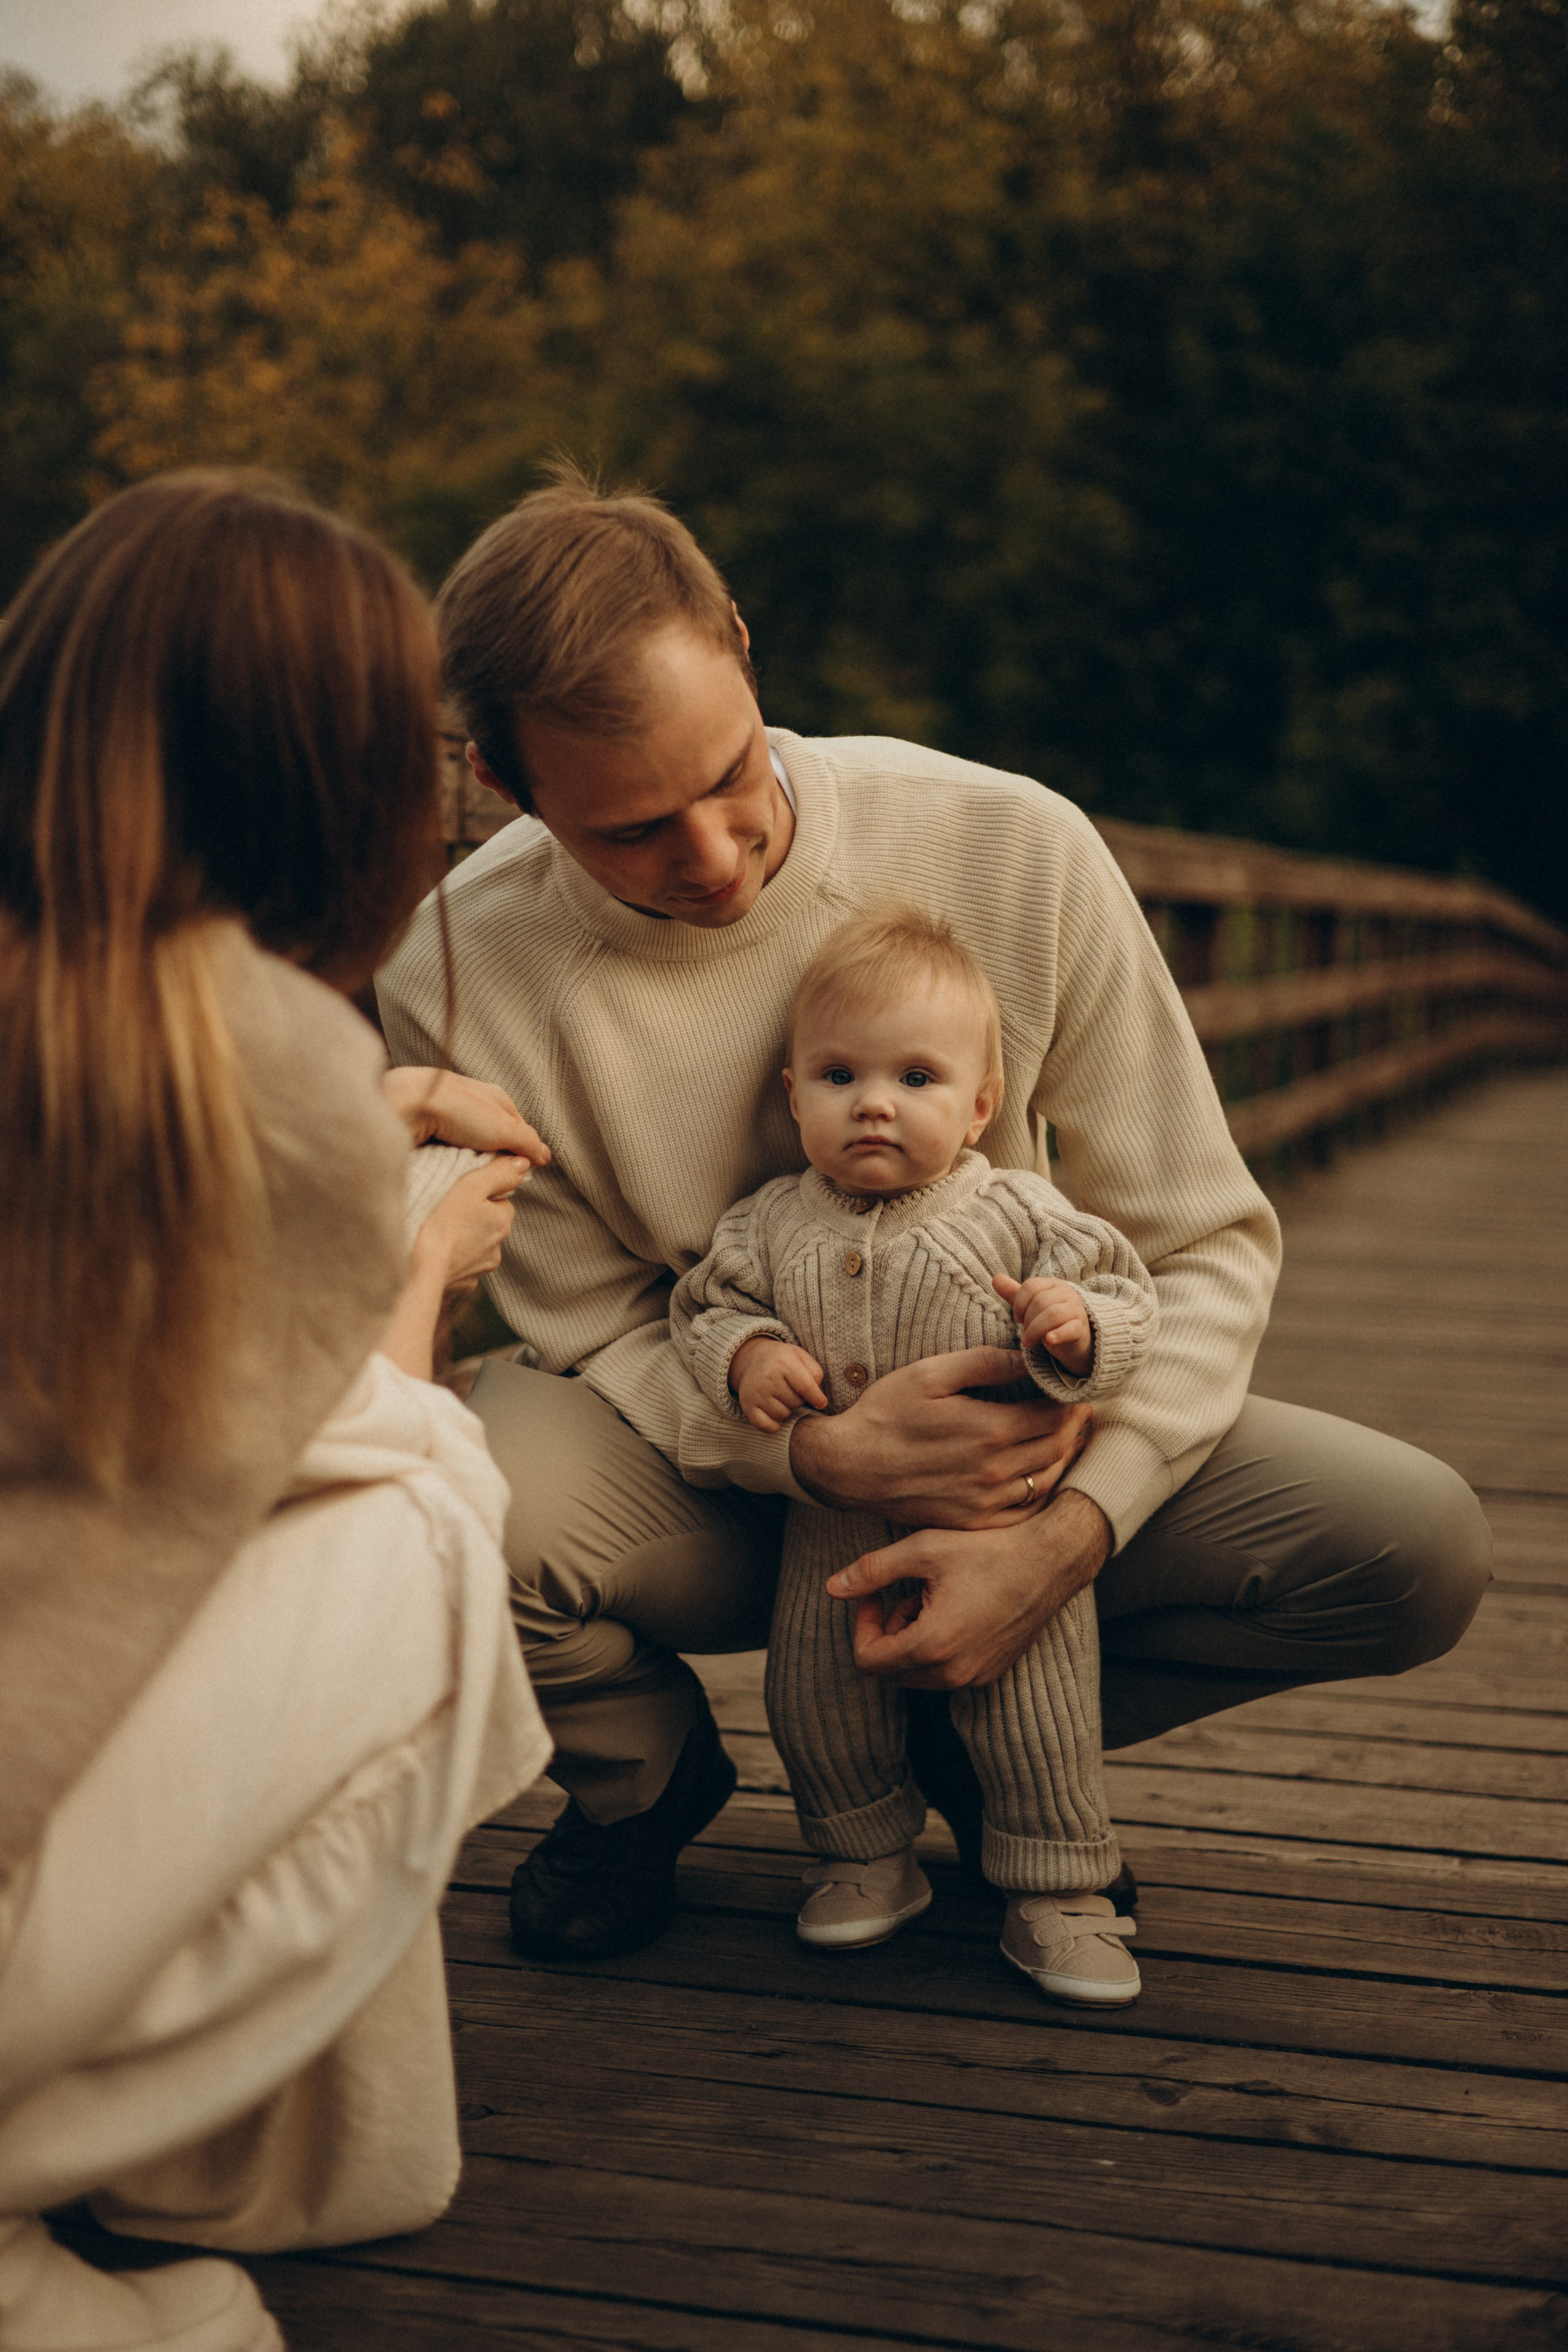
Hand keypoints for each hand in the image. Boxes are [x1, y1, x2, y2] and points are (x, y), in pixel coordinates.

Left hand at [384, 1066, 549, 1166]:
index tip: (518, 1172)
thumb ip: (527, 1142)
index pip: (520, 1130)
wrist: (409, 1105)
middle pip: (495, 1139)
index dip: (522, 1152)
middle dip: (495, 1158)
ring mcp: (452, 1115)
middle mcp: (475, 1103)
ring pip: (472, 1146)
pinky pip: (449, 1149)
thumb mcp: (504, 1128)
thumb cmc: (458, 1110)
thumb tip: (545, 1156)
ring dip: (472, 1161)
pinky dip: (452, 1160)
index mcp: (497, 1098)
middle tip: (492, 1175)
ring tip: (468, 1173)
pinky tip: (449, 1167)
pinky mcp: (431, 1126)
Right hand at [412, 1157, 530, 1289]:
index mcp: (502, 1222)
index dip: (481, 1194)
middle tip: (446, 1213)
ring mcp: (479, 1270)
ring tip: (438, 1233)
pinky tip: (435, 1254)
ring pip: (474, 1247)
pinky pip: (459, 1267)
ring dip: (461, 1240)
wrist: (419, 1273)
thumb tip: (523, 1162)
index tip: (460, 1194)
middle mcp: (497, 1250)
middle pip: (488, 1225)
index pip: (500, 1201)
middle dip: (472, 1218)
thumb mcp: (471, 1187)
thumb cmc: (443, 1225)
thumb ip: (498, 1173)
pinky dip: (450, 1260)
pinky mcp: (462, 1285)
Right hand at [731, 1337, 827, 1431]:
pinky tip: (773, 1411)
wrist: (751, 1359)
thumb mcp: (800, 1357)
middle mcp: (767, 1376)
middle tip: (790, 1389)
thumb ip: (815, 1372)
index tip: (821, 1403)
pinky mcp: (747, 1405)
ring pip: (783, 1415)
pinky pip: (767, 1426)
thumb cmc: (782, 1361)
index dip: (817, 1399)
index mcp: (783, 1361)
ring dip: (785, 1409)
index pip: (806, 1387)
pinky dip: (773, 1424)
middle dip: (798, 1399)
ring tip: (780, 1397)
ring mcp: (756, 1392)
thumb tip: (817, 1397)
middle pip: (796, 1403)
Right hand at [788, 1344, 1090, 1528]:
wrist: (848, 1468)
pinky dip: (1040, 1490)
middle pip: (1058, 1448)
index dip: (1071, 1401)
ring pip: (1047, 1481)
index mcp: (989, 1431)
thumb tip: (1026, 1357)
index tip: (1074, 1389)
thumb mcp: (929, 1375)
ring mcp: (984, 1502)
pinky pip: (1024, 1511)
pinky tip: (1038, 1473)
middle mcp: (994, 1472)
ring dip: (1063, 1457)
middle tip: (1077, 1410)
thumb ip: (983, 1363)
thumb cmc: (885, 1414)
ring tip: (1066, 1437)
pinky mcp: (972, 1522)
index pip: (1055, 1416)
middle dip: (1073, 1426)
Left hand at [826, 1489, 1112, 1687]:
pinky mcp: (991, 1673)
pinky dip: (938, 1646)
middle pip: (890, 1669)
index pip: (868, 1660)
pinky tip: (957, 1608)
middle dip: (888, 1631)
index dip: (862, 1624)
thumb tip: (831, 1588)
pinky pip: (946, 1672)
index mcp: (932, 1645)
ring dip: (912, 1639)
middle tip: (908, 1591)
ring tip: (933, 1597)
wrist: (1052, 1560)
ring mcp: (975, 1678)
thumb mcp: (923, 1551)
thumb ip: (871, 1572)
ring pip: (917, 1672)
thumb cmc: (988, 1549)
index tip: (875, 1594)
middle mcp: (953, 1673)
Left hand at [993, 1272, 1092, 1375]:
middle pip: (1040, 1301)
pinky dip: (1057, 1334)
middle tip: (1026, 1332)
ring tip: (1028, 1342)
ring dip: (1035, 1330)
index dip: (1019, 1303)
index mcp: (1053, 1284)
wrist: (1075, 1339)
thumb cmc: (1050, 1320)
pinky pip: (1069, 1329)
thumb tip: (996, 1278)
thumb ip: (1014, 1293)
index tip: (1018, 1318)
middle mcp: (1066, 1293)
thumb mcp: (1031, 1306)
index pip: (1031, 1286)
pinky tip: (1049, 1340)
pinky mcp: (1080, 1328)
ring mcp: (1076, 1310)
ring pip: (1052, 1314)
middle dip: (1028, 1319)